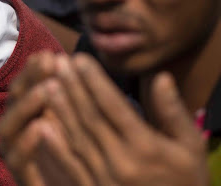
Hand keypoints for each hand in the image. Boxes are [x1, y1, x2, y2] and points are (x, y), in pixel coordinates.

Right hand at [0, 52, 79, 184]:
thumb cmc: (79, 157)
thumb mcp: (77, 122)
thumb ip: (75, 97)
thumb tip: (77, 60)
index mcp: (29, 113)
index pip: (26, 85)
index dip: (35, 70)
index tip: (51, 53)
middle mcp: (17, 130)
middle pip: (14, 99)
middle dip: (29, 79)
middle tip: (46, 63)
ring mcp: (15, 152)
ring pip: (9, 127)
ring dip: (25, 106)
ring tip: (44, 90)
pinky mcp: (21, 177)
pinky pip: (17, 159)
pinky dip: (26, 142)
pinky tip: (40, 127)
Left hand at [41, 55, 208, 185]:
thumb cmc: (186, 181)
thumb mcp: (190, 147)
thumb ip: (174, 112)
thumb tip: (160, 77)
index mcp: (146, 146)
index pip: (113, 106)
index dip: (94, 81)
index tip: (79, 58)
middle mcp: (122, 161)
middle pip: (91, 117)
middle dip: (72, 88)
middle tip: (58, 62)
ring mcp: (104, 178)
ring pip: (77, 137)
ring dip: (60, 110)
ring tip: (47, 83)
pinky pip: (70, 166)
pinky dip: (55, 147)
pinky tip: (42, 125)